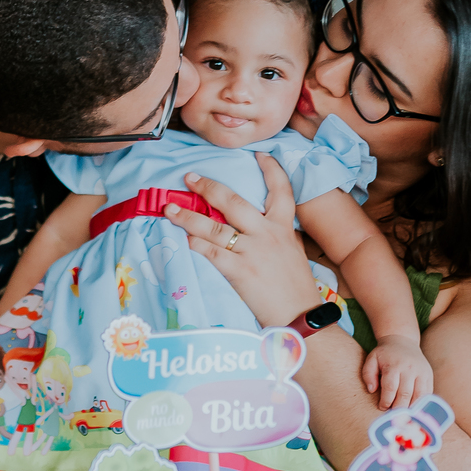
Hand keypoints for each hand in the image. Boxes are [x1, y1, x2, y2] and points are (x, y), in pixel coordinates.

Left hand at [163, 155, 321, 326]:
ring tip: (170, 208)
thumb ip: (276, 235)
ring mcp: (252, 251)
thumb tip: (257, 225)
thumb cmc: (296, 288)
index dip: (271, 169)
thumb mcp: (292, 252)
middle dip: (208, 187)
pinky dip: (196, 244)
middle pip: (233, 201)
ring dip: (188, 216)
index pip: (281, 190)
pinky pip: (212, 252)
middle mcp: (267, 234)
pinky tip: (185, 239)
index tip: (259, 154)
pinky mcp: (239, 271)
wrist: (300, 316)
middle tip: (190, 177)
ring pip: (213, 226)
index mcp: (283, 227)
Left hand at [361, 334, 433, 409]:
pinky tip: (415, 410)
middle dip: (398, 408)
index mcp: (394, 365)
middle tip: (393, 416)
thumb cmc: (385, 354)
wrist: (402, 340)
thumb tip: (372, 390)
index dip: (386, 401)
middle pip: (405, 394)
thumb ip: (368, 374)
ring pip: (418, 396)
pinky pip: (427, 394)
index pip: (390, 388)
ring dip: (411, 408)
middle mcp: (409, 368)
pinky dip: (422, 404)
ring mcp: (421, 372)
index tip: (382, 408)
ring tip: (404, 416)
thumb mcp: (372, 359)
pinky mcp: (429, 375)